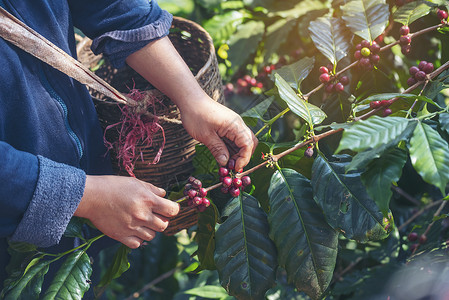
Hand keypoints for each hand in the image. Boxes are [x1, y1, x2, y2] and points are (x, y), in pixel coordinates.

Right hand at [75, 175, 179, 248]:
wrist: (91, 196)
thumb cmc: (113, 186)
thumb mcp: (135, 182)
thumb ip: (152, 190)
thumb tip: (164, 195)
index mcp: (148, 200)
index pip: (172, 210)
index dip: (173, 209)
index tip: (169, 208)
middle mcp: (142, 215)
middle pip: (164, 225)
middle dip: (162, 220)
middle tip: (155, 215)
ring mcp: (132, 227)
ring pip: (152, 236)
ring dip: (150, 230)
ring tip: (142, 222)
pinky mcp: (121, 236)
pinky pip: (138, 243)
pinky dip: (138, 239)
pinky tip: (133, 230)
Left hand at [125, 37, 256, 169]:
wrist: (190, 99)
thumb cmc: (196, 115)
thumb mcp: (205, 136)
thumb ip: (217, 150)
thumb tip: (225, 163)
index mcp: (235, 125)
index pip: (248, 145)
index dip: (244, 159)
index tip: (234, 168)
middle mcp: (237, 124)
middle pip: (250, 143)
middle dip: (243, 156)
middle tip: (231, 166)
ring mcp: (233, 124)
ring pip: (242, 142)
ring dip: (237, 153)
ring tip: (225, 163)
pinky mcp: (227, 126)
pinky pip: (234, 139)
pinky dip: (231, 148)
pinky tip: (223, 155)